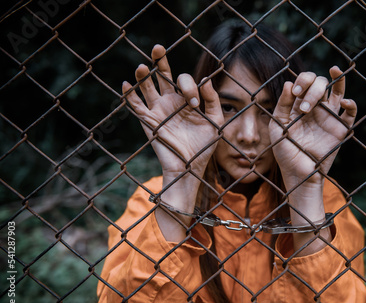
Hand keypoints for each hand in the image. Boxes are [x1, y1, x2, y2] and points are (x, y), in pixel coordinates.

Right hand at [122, 45, 223, 178]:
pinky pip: (136, 106)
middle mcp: (171, 101)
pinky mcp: (148, 122)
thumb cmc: (204, 146)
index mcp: (186, 99)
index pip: (183, 80)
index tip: (194, 104)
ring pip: (147, 87)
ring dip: (143, 76)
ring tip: (143, 66)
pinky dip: (129, 96)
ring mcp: (158, 110)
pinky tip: (126, 84)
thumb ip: (213, 100)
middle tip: (158, 48)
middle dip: (160, 61)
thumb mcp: (215, 121)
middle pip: (162, 75)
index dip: (188, 86)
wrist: (191, 167)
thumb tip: (206, 79)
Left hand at [269, 66, 356, 189]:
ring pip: (337, 90)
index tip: (295, 93)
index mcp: (299, 105)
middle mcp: (315, 107)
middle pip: (320, 83)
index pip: (305, 82)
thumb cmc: (285, 152)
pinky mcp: (340, 129)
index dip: (302, 81)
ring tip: (334, 71)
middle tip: (303, 109)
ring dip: (336, 81)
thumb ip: (282, 105)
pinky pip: (351, 112)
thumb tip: (288, 82)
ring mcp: (329, 117)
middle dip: (312, 89)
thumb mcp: (278, 126)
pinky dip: (351, 104)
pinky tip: (344, 102)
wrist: (298, 174)